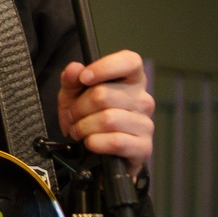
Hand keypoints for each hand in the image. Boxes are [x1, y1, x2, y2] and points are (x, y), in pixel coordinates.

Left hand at [59, 51, 153, 166]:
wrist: (97, 154)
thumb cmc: (91, 118)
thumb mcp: (74, 96)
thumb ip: (72, 80)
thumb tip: (74, 69)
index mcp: (132, 80)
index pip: (130, 61)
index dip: (105, 67)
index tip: (84, 78)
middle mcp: (143, 100)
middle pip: (104, 94)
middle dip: (79, 107)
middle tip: (72, 116)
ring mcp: (145, 124)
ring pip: (107, 119)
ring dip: (84, 127)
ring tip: (79, 130)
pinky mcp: (143, 147)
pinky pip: (115, 141)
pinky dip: (95, 143)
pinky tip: (90, 142)